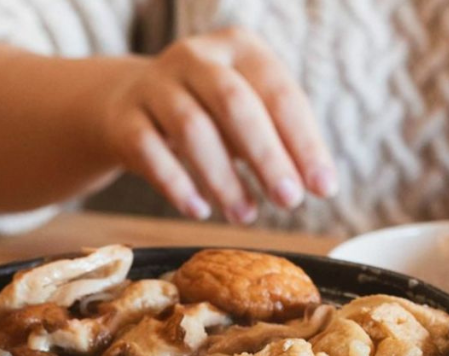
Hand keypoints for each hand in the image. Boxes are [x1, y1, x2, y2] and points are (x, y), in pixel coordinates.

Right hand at [96, 27, 336, 222]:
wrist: (125, 105)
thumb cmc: (205, 113)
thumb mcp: (244, 114)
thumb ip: (280, 141)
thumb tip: (319, 184)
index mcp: (238, 47)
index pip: (279, 92)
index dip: (304, 142)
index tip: (323, 188)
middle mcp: (195, 57)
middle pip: (235, 104)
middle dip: (267, 156)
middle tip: (289, 201)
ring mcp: (154, 85)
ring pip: (192, 129)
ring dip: (223, 178)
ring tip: (245, 215)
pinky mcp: (124, 120)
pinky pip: (151, 153)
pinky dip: (178, 185)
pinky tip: (199, 211)